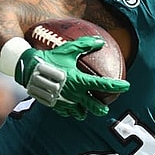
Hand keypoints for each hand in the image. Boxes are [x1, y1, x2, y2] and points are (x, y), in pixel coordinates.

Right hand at [15, 36, 129, 118]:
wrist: (29, 69)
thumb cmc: (49, 58)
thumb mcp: (68, 50)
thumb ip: (85, 45)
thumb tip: (100, 41)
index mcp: (79, 80)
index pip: (103, 85)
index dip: (117, 86)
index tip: (126, 86)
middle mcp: (74, 93)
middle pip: (93, 105)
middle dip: (101, 108)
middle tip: (105, 108)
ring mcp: (64, 101)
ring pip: (79, 112)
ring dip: (84, 112)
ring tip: (86, 110)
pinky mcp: (55, 105)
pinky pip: (66, 112)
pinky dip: (70, 111)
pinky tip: (71, 108)